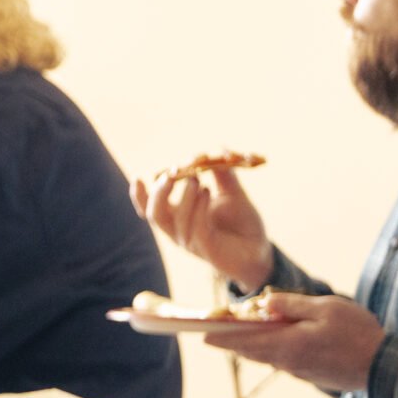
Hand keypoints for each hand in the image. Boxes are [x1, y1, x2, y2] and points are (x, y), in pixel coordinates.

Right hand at [131, 160, 273, 288]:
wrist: (260, 250)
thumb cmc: (241, 222)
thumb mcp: (230, 193)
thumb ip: (222, 174)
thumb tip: (219, 148)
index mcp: (177, 218)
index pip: (149, 208)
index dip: (140, 195)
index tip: (138, 177)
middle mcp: (178, 231)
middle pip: (154, 214)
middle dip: (158, 193)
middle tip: (171, 173)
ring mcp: (191, 241)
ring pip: (174, 221)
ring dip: (182, 196)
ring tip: (195, 179)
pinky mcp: (207, 248)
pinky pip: (197, 227)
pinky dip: (199, 207)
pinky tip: (208, 191)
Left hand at [203, 293, 385, 393]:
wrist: (386, 369)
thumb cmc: (358, 334)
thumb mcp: (326, 309)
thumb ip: (293, 305)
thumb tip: (264, 302)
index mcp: (287, 344)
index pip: (245, 341)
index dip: (222, 337)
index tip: (202, 334)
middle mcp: (288, 362)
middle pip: (251, 351)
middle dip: (231, 342)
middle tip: (212, 334)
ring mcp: (299, 371)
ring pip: (267, 357)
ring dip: (252, 346)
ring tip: (238, 335)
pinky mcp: (311, 375)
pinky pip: (283, 361)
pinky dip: (272, 351)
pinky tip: (273, 342)